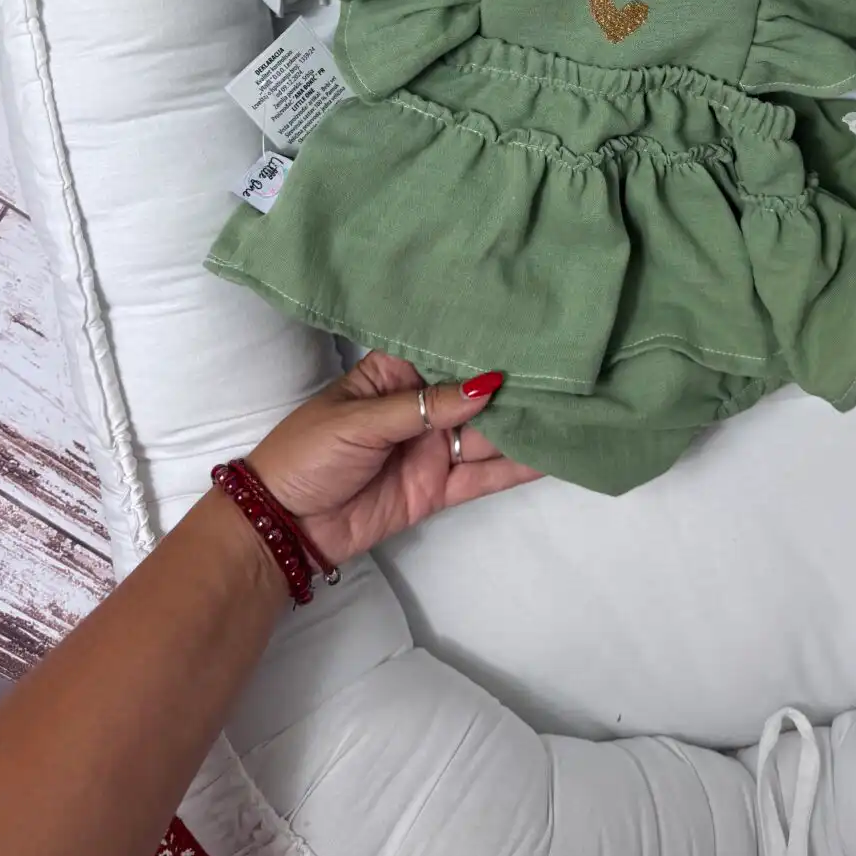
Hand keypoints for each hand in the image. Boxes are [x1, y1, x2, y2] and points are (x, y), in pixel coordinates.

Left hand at [248, 351, 540, 565]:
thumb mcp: (361, 421)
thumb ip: (426, 405)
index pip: (447, 354)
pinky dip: (515, 468)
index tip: (531, 328)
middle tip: (567, 373)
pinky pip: (481, 476)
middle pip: (475, 396)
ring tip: (572, 410)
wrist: (283, 527)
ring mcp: (430, 449)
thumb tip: (488, 384)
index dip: (484, 344)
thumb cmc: (308, 453)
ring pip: (486, 435)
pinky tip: (552, 455)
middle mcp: (419, 408)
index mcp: (394, 376)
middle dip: (515, 387)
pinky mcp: (436, 489)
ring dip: (524, 426)